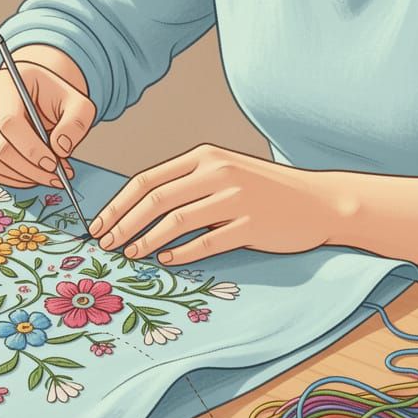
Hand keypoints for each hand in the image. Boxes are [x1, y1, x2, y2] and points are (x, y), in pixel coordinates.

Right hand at [0, 61, 96, 189]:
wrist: (40, 95)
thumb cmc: (57, 97)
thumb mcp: (78, 103)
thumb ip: (76, 123)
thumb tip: (60, 148)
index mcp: (8, 83)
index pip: (9, 122)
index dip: (31, 149)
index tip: (53, 163)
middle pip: (0, 147)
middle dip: (31, 169)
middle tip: (56, 176)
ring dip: (24, 177)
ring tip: (50, 175)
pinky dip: (14, 179)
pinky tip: (35, 175)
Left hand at [88, 144, 334, 263]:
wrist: (317, 200)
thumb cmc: (264, 189)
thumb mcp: (224, 172)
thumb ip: (187, 183)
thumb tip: (139, 208)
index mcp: (205, 156)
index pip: (148, 179)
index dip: (119, 203)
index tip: (100, 223)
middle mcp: (217, 172)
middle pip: (156, 199)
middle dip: (124, 223)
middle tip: (105, 243)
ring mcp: (235, 198)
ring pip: (176, 221)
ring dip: (147, 240)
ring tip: (130, 254)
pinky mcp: (251, 224)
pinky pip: (207, 242)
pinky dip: (182, 253)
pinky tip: (166, 260)